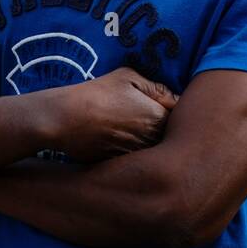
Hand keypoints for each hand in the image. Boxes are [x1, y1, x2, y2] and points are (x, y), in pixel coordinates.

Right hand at [52, 66, 178, 162]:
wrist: (65, 120)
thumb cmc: (97, 93)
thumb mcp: (128, 77)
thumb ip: (158, 88)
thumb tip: (176, 99)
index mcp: (159, 118)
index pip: (181, 121)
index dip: (175, 117)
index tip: (167, 112)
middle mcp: (152, 142)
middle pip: (170, 141)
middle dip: (167, 135)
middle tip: (148, 124)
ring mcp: (138, 158)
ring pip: (155, 154)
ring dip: (153, 148)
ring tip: (133, 134)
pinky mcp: (123, 169)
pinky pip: (138, 165)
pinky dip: (137, 159)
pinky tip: (121, 146)